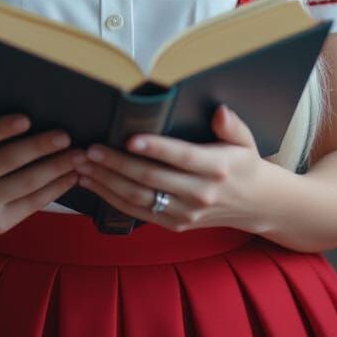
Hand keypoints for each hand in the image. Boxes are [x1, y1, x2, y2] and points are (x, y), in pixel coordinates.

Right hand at [0, 113, 81, 235]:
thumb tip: (12, 95)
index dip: (2, 128)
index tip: (27, 118)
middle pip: (8, 161)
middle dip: (40, 147)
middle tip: (66, 136)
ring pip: (26, 184)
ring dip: (57, 168)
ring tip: (78, 155)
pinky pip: (31, 204)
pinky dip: (55, 189)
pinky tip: (71, 176)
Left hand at [71, 103, 266, 231]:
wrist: (254, 204)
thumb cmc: (243, 163)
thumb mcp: (245, 140)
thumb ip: (231, 125)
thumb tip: (219, 111)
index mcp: (216, 168)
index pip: (182, 157)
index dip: (156, 148)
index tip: (130, 138)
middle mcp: (200, 194)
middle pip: (152, 179)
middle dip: (117, 163)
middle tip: (90, 149)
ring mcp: (185, 213)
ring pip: (139, 198)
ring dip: (107, 182)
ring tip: (83, 165)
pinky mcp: (174, 225)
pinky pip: (138, 213)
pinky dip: (112, 199)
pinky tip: (93, 184)